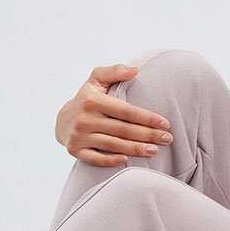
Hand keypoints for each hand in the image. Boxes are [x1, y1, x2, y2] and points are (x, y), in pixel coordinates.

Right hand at [55, 62, 174, 167]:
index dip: (147, 118)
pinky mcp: (75, 150)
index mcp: (93, 101)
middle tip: (167, 139)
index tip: (165, 124)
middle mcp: (85, 119)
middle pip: (123, 130)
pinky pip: (95, 159)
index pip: (125, 111)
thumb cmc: (87, 98)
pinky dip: (111, 161)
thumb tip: (136, 70)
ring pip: (113, 145)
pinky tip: (127, 161)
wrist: (62, 121)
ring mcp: (79, 136)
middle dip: (147, 135)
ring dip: (136, 149)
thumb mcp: (96, 80)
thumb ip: (115, 71)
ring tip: (155, 151)